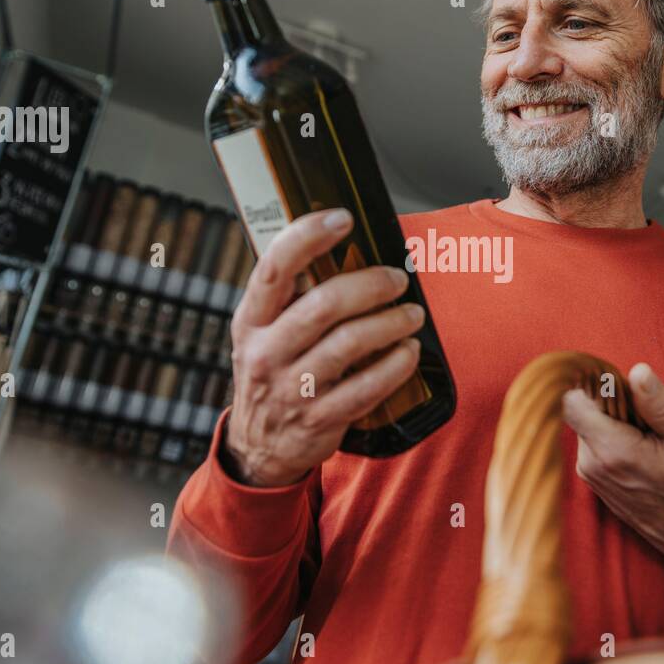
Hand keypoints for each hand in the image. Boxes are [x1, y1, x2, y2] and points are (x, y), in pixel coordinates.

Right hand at [224, 208, 423, 486]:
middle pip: (323, 305)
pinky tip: (409, 352)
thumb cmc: (272, 373)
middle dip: (370, 285)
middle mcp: (266, 352)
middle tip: (397, 278)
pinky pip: (367, 387)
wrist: (260, 446)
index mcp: (251, 321)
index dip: (307, 236)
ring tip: (412, 313)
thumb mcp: (262, 333)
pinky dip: (396, 366)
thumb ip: (291, 297)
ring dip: (391, 322)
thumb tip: (342, 247)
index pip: (274, 267)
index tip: (342, 217)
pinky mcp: (319, 419)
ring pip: (350, 344)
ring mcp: (292, 388)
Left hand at [561, 362, 663, 582]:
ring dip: (617, 423)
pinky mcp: (594, 481)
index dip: (593, 383)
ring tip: (652, 441)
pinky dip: (616, 440)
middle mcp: (593, 466)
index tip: (622, 384)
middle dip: (613, 404)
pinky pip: (595, 443)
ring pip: (590, 425)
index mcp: (615, 452)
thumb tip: (637, 371)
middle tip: (651, 421)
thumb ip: (663, 407)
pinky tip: (645, 455)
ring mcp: (591, 476)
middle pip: (584, 410)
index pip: (572, 401)